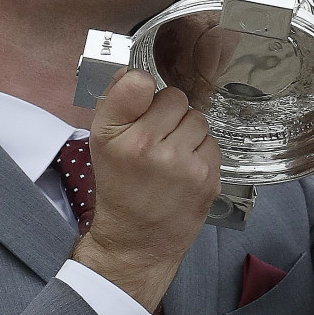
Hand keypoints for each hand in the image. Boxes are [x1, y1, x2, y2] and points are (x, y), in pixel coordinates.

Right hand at [71, 70, 220, 311]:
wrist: (136, 242)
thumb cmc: (119, 188)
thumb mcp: (101, 143)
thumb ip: (117, 103)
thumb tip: (135, 71)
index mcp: (116, 136)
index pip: (140, 82)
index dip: (143, 91)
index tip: (141, 106)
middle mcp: (148, 147)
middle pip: (175, 98)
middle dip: (168, 114)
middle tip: (156, 139)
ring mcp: (182, 164)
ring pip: (198, 119)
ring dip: (187, 133)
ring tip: (171, 156)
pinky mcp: (207, 178)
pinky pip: (212, 143)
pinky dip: (201, 153)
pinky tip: (185, 170)